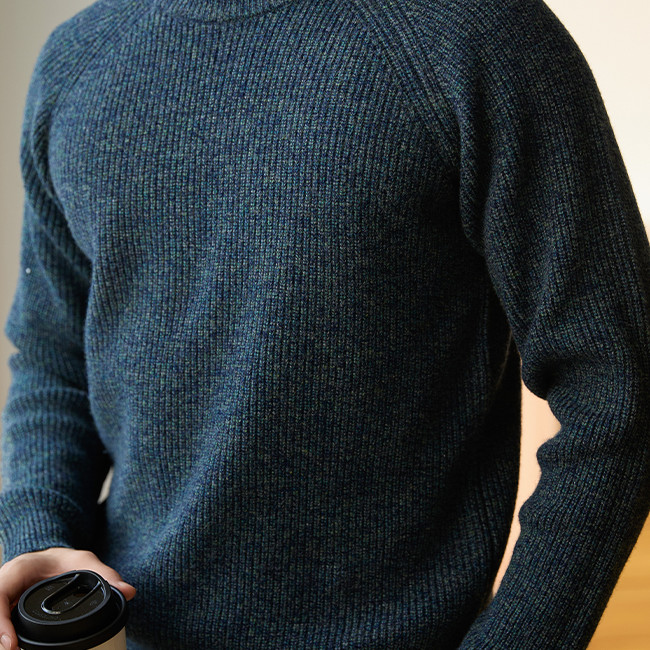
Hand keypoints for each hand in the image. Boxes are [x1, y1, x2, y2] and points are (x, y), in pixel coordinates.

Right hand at [0, 547, 135, 649]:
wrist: (51, 559)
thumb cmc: (62, 559)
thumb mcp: (84, 561)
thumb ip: (105, 575)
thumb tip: (128, 592)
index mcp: (18, 570)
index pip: (0, 594)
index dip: (1, 622)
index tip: (11, 644)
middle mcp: (5, 584)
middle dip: (0, 635)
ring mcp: (3, 598)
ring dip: (2, 638)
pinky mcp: (6, 610)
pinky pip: (2, 624)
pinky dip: (5, 636)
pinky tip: (14, 648)